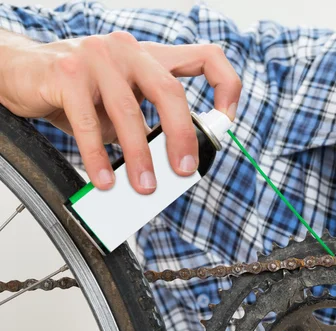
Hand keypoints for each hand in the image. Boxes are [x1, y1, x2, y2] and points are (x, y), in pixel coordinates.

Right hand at [0, 32, 241, 193]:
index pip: (205, 57)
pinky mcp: (67, 71)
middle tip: (184, 170)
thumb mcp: (121, 105)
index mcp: (151, 56)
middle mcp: (129, 50)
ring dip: (140, 156)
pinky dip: (98, 157)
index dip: (225, 87)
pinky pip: (89, 123)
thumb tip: (170, 165)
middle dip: (182, 135)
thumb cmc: (79, 92)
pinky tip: (104, 180)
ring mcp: (97, 56)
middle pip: (170, 92)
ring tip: (144, 186)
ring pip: (129, 112)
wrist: (20, 73)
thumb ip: (148, 124)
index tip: (226, 121)